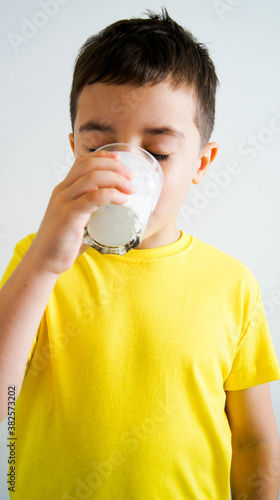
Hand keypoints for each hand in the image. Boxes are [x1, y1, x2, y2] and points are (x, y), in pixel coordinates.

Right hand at [28, 150, 135, 275]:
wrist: (44, 260)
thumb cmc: (63, 243)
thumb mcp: (78, 220)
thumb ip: (91, 212)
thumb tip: (115, 213)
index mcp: (64, 189)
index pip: (82, 162)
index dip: (103, 157)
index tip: (120, 160)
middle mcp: (63, 191)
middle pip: (90, 165)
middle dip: (115, 167)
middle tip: (131, 177)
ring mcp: (65, 202)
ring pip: (93, 177)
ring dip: (116, 179)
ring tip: (130, 189)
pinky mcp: (69, 215)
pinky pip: (93, 197)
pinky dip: (111, 194)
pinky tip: (122, 200)